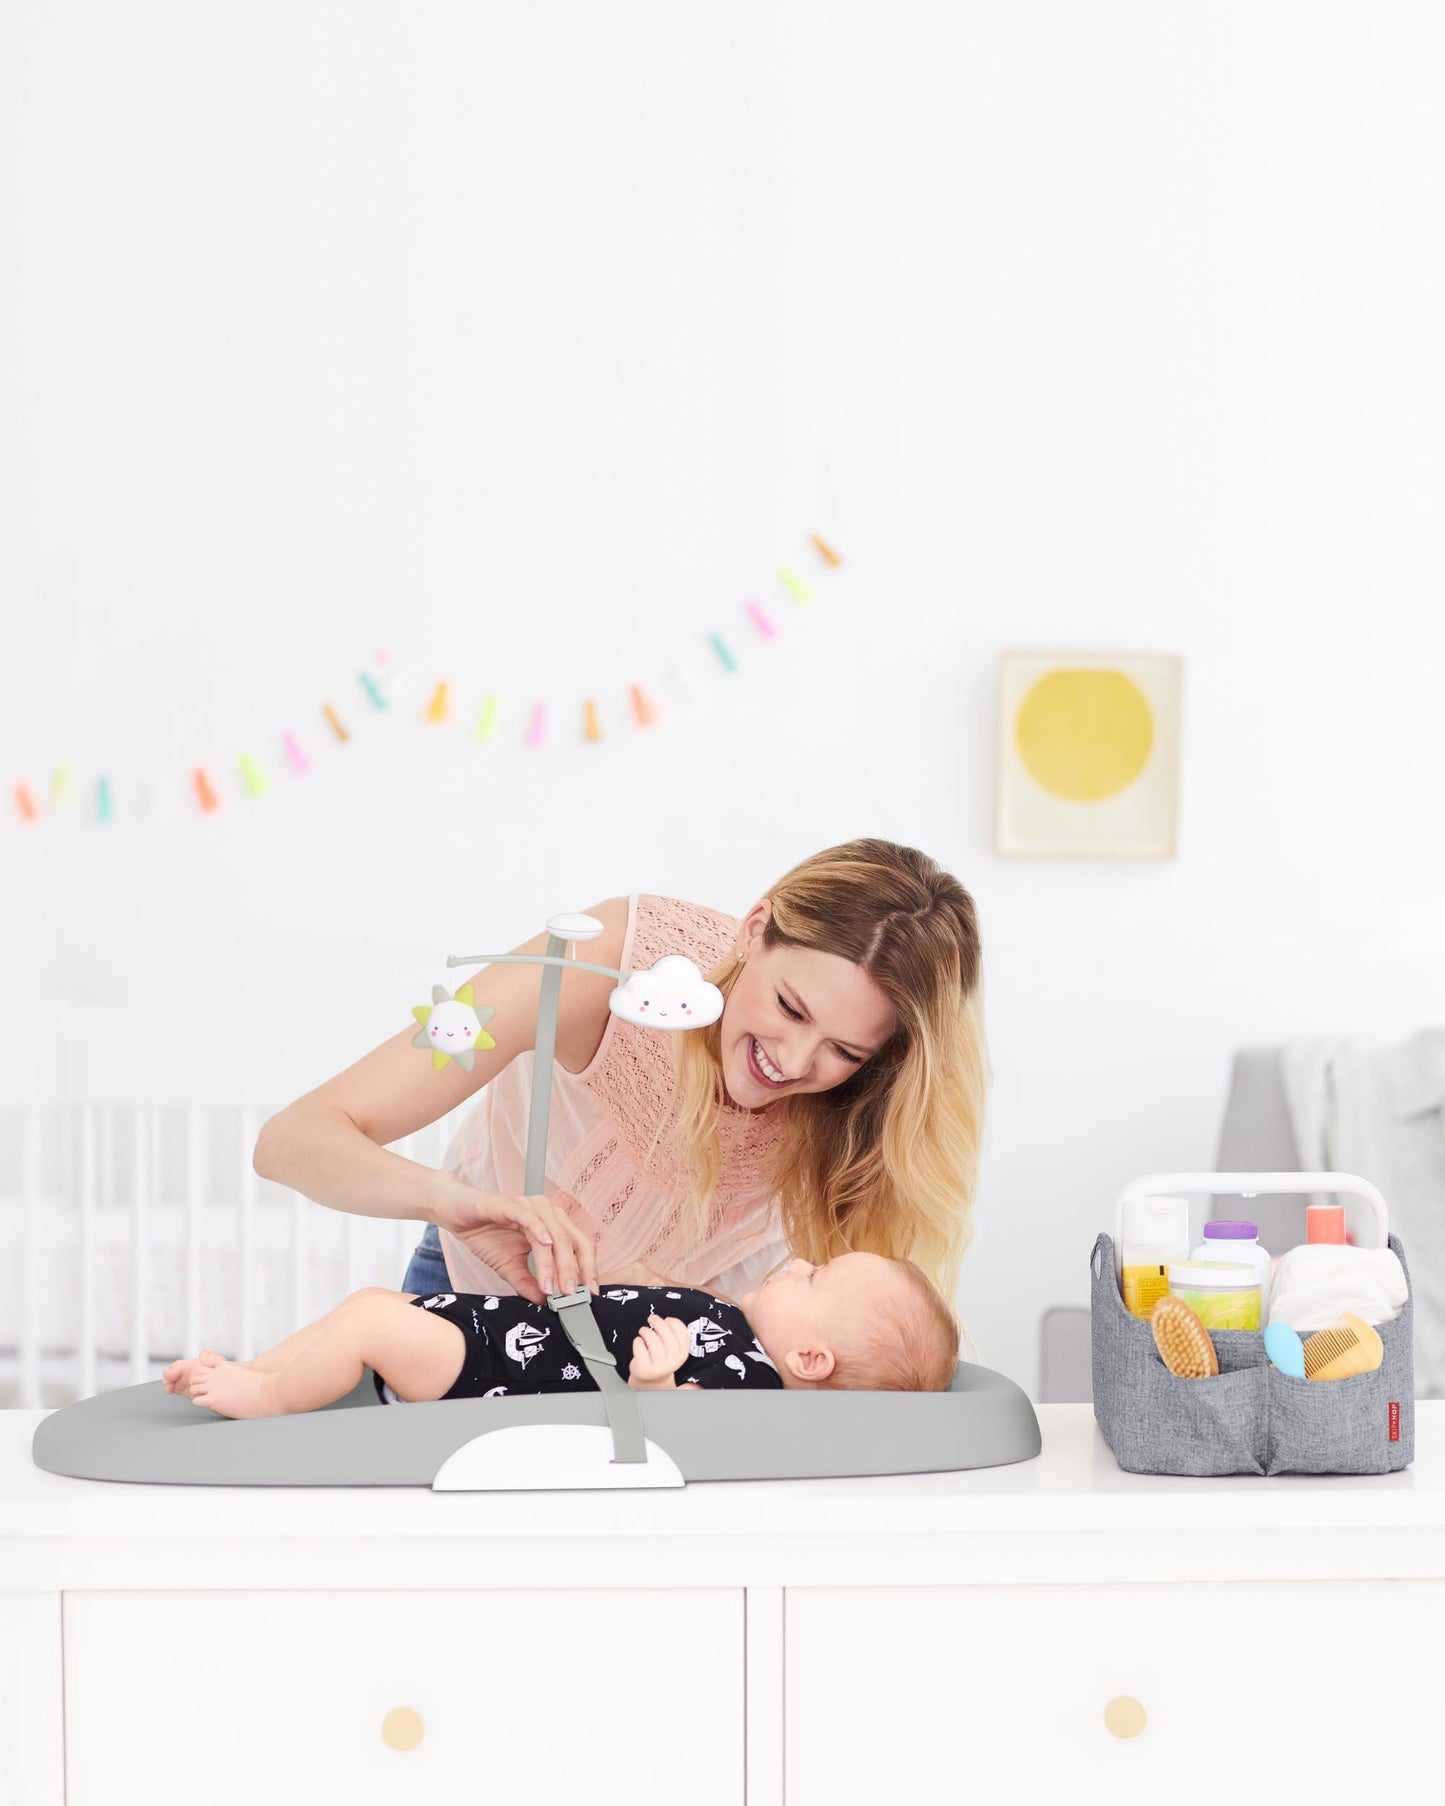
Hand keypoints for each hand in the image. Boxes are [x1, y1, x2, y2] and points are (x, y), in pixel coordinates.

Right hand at [434, 1184, 598, 1304]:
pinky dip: (539, 1230)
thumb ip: (528, 1283)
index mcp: (553, 1226)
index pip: (579, 1247)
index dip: (588, 1269)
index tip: (590, 1294)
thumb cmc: (486, 1234)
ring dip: (554, 1262)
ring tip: (553, 1286)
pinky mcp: (510, 1203)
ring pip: (553, 1233)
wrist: (456, 1213)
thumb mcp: (509, 1267)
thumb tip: (544, 1302)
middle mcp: (547, 1213)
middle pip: (572, 1241)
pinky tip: (545, 1244)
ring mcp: (530, 1206)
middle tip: (571, 1295)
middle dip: (574, 1270)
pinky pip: (529, 1216)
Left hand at [628, 1313, 691, 1388]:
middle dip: (658, 1322)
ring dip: (646, 1331)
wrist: (651, 1381)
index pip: (682, 1334)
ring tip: (643, 1331)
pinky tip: (639, 1342)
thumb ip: (674, 1336)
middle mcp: (672, 1362)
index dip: (675, 1323)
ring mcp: (658, 1366)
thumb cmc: (661, 1359)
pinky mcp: (644, 1368)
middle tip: (652, 1318)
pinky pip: (640, 1346)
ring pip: (652, 1339)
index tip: (668, 1319)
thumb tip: (668, 1320)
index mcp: (682, 1355)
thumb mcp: (673, 1350)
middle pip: (667, 1334)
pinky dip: (638, 1341)